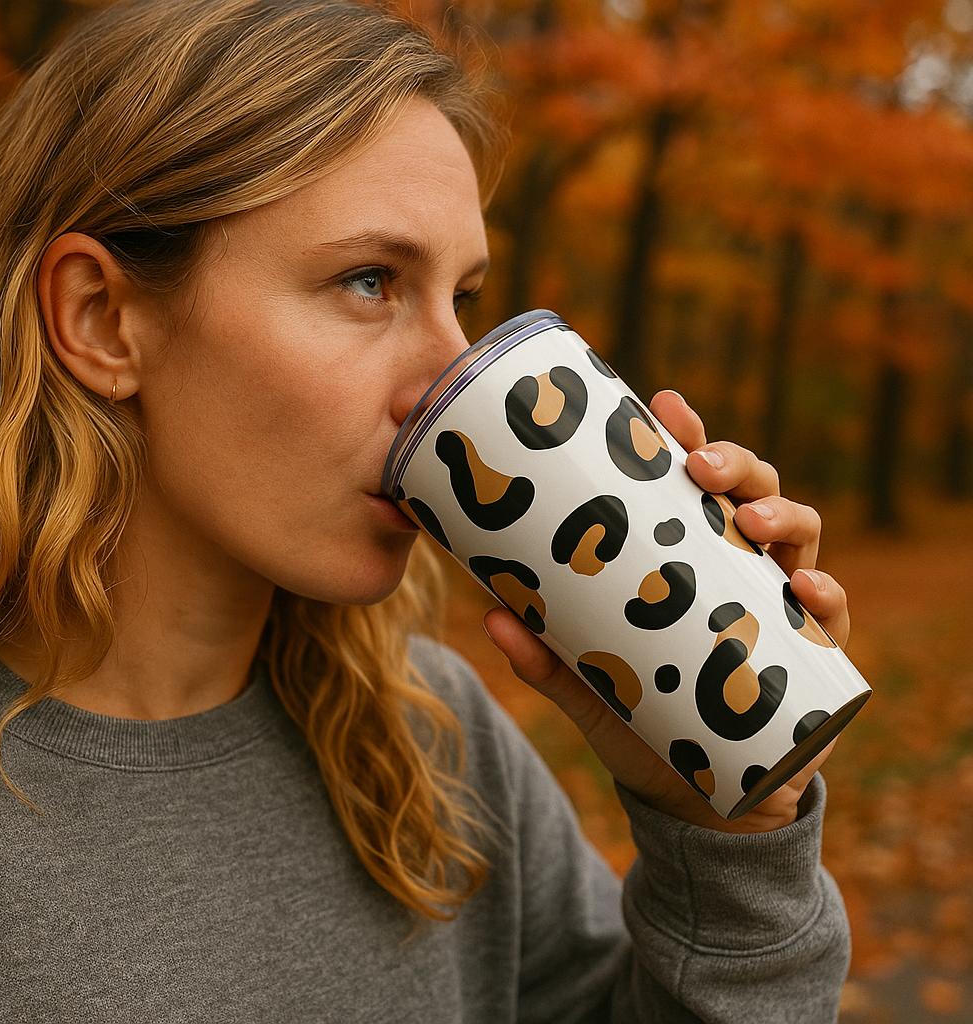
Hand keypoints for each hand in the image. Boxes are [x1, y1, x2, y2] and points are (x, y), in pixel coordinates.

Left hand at [483, 390, 849, 833]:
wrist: (690, 795)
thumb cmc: (641, 716)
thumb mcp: (587, 683)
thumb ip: (545, 656)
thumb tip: (490, 614)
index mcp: (687, 554)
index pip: (691, 482)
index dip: (686, 437)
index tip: (665, 404)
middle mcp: (737, 566)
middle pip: (749, 491)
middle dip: (734, 464)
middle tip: (701, 466)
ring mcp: (779, 604)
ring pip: (798, 534)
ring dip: (782, 515)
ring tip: (750, 521)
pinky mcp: (813, 653)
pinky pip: (831, 613)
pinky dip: (826, 593)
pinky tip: (805, 588)